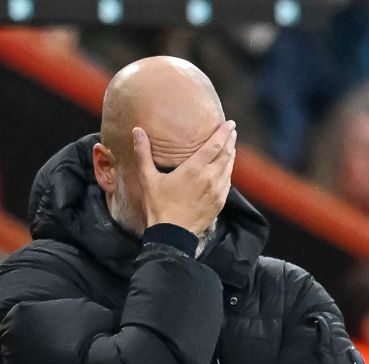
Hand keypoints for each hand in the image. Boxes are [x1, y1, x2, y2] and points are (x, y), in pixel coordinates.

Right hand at [132, 120, 236, 235]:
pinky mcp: (220, 203)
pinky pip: (228, 182)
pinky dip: (228, 172)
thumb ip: (143, 153)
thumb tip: (137, 131)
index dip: (224, 132)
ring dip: (231, 155)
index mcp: (194, 168)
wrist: (172, 235)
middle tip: (232, 131)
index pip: (215, 144)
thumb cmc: (159, 206)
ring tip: (230, 147)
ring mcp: (217, 191)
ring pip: (229, 168)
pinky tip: (225, 170)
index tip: (229, 123)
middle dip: (230, 140)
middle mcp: (210, 177)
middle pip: (226, 154)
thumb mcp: (148, 178)